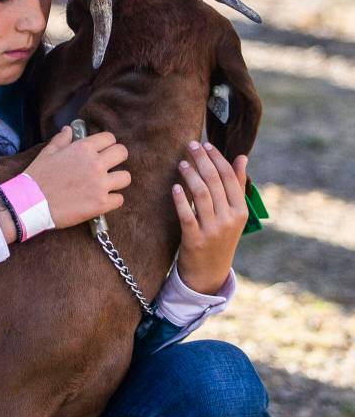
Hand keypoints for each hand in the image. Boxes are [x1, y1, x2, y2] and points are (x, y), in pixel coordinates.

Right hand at [23, 126, 130, 228]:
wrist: (30, 203)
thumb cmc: (37, 177)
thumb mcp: (47, 153)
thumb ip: (61, 140)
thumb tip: (68, 129)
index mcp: (83, 148)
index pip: (109, 138)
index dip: (106, 144)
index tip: (101, 151)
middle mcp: (96, 164)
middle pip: (122, 153)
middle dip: (116, 158)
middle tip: (107, 166)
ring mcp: (100, 184)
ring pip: (125, 177)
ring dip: (117, 181)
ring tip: (105, 185)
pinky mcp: (101, 204)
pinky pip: (119, 199)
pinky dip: (111, 200)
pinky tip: (100, 201)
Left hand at [173, 141, 248, 294]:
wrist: (209, 272)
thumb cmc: (221, 237)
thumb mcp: (234, 214)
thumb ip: (236, 186)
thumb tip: (242, 157)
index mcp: (241, 211)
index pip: (229, 178)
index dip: (217, 158)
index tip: (205, 144)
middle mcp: (229, 219)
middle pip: (215, 182)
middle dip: (202, 161)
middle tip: (190, 145)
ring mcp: (213, 230)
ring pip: (201, 195)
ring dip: (190, 176)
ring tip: (182, 163)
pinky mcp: (195, 240)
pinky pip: (187, 216)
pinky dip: (181, 200)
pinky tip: (175, 187)